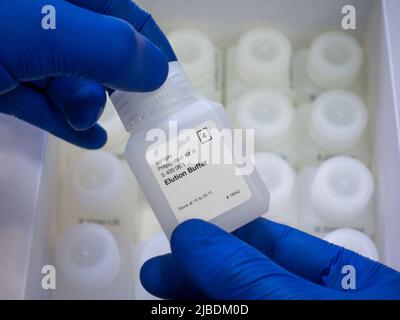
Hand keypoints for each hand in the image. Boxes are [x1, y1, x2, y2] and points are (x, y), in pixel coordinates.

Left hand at [0, 0, 175, 147]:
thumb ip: (107, 48)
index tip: (172, 84)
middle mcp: (46, 21)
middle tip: (134, 112)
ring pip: (70, 82)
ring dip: (86, 108)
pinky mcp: (2, 84)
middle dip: (117, 85)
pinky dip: (66, 122)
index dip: (152, 49)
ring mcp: (22, 53)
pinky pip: (43, 104)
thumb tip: (157, 71)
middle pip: (100, 53)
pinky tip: (88, 137)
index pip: (125, 17)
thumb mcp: (45, 31)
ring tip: (86, 123)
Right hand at [141, 218, 399, 298]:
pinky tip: (180, 308)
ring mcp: (297, 319)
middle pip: (249, 278)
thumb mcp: (301, 305)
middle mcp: (320, 304)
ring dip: (194, 297)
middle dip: (199, 270)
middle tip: (159, 267)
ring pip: (236, 304)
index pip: (278, 245)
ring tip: (158, 288)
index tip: (188, 225)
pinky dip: (204, 312)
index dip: (228, 231)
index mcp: (350, 285)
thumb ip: (249, 272)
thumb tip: (194, 234)